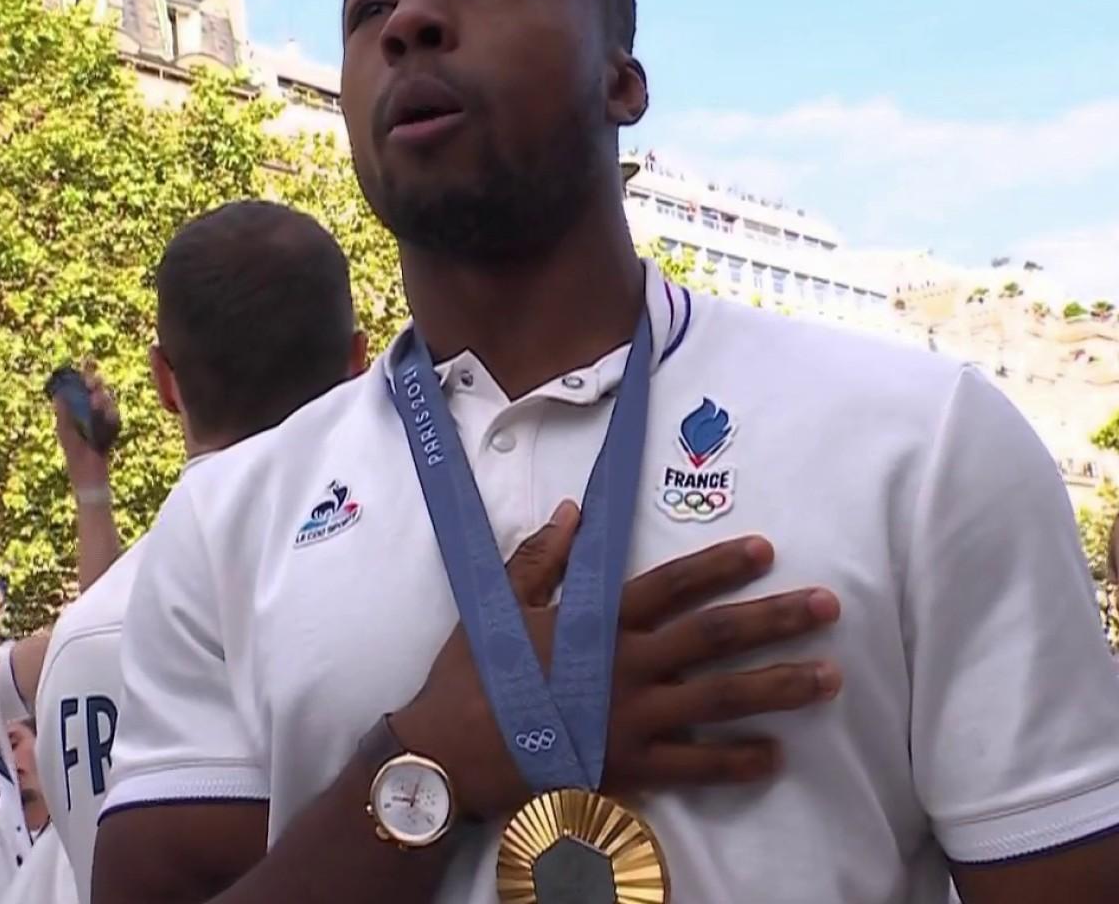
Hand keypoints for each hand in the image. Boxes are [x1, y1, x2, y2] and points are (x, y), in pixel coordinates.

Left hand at [52, 362, 120, 486]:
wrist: (88, 472)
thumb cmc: (74, 452)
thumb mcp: (65, 430)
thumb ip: (63, 413)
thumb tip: (58, 395)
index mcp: (80, 408)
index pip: (85, 385)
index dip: (87, 373)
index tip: (89, 361)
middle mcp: (93, 410)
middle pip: (98, 390)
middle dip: (96, 384)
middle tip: (93, 382)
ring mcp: (104, 419)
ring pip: (107, 402)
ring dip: (102, 399)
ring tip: (96, 399)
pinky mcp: (112, 429)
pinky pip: (114, 418)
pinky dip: (110, 417)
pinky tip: (107, 417)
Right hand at [389, 503, 840, 818]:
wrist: (449, 752)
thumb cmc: (472, 676)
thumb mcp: (499, 606)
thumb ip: (540, 559)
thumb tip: (573, 513)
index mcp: (596, 623)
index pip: (669, 585)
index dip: (718, 565)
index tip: (764, 550)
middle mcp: (625, 666)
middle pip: (714, 636)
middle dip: (775, 619)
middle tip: (828, 606)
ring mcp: (632, 719)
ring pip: (721, 699)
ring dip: (778, 685)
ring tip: (830, 677)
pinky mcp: (628, 766)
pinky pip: (695, 766)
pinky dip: (736, 762)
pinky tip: (776, 756)